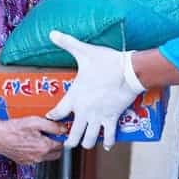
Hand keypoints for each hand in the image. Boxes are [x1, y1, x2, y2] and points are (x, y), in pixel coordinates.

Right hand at [0, 116, 63, 164]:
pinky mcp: (24, 161)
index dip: (61, 136)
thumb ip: (52, 126)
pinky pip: (36, 158)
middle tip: (50, 134)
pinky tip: (29, 141)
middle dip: (56, 144)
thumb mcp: (35, 122)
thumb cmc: (14, 128)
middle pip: (56, 153)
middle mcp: (39, 157)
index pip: (62, 145)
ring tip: (38, 136)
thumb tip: (63, 129)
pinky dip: (36, 151)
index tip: (59, 131)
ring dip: (46, 148)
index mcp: (44, 147)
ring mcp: (31, 161)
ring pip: (46, 156)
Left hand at [46, 30, 144, 149]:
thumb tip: (52, 32)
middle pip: (72, 136)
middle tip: (66, 143)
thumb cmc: (106, 62)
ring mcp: (98, 118)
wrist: (128, 71)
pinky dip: (108, 143)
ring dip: (86, 144)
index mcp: (74, 97)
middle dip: (68, 141)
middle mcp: (84, 111)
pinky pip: (110, 136)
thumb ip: (67, 43)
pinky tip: (107, 145)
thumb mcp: (83, 51)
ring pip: (89, 140)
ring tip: (84, 144)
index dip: (51, 117)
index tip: (50, 118)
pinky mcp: (112, 119)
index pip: (57, 113)